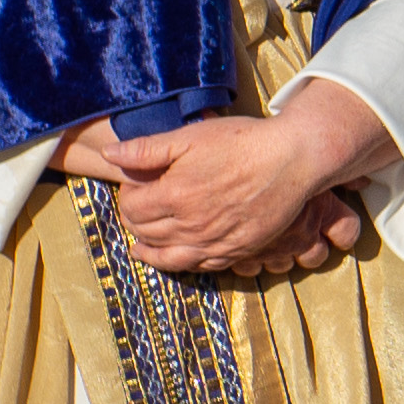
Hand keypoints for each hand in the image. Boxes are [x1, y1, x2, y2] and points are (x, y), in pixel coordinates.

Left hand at [51, 117, 359, 271]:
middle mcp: (190, 225)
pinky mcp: (238, 249)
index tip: (132, 190)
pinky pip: (202, 266)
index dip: (126, 199)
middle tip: (136, 214)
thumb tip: (109, 153)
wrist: (294, 158)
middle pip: (147, 233)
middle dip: (135, 224)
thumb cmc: (243, 142)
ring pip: (170, 258)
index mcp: (174, 195)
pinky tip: (179, 259)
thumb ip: (147, 149)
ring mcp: (214, 241)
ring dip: (151, 253)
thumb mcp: (191, 136)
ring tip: (142, 249)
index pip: (132, 208)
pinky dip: (183, 265)